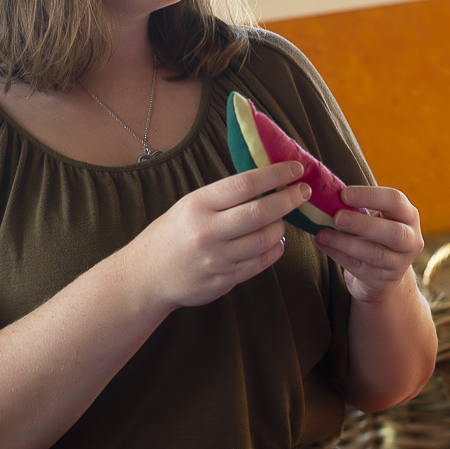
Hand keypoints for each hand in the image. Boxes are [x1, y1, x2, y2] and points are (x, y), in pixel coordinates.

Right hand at [136, 161, 308, 309]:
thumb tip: (268, 182)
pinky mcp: (225, 280)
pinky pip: (261, 262)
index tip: (296, 168)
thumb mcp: (190, 206)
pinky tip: (274, 241)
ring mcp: (217, 258)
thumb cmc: (173, 235)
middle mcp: (207, 231)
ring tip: (282, 220)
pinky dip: (275, 248)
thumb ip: (224, 198)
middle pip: (261, 212)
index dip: (275, 174)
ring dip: (282, 227)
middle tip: (303, 192)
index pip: (245, 184)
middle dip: (289, 199)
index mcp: (198, 205)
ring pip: (266, 239)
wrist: (145, 277)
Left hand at [314, 185, 423, 303]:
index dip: (370, 196)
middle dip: (362, 223)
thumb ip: (358, 206)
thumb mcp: (377, 217)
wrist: (384, 275)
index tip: (344, 193)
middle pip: (392, 232)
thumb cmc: (375, 235)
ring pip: (374, 254)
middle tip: (337, 217)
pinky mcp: (381, 281)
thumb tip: (325, 192)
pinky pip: (358, 267)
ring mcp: (398, 264)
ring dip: (345, 242)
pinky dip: (337, 254)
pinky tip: (322, 243)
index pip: (395, 201)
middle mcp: (410, 240)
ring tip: (322, 233)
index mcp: (409, 216)